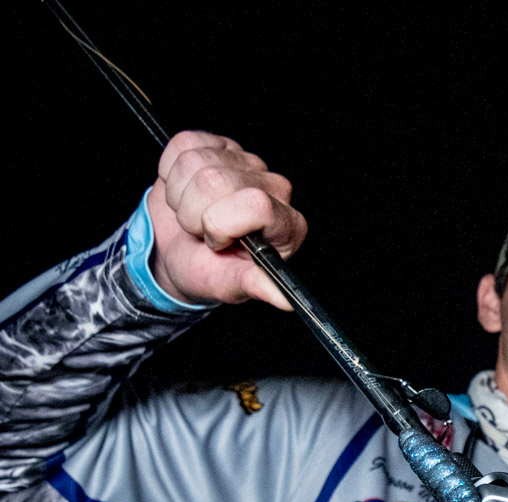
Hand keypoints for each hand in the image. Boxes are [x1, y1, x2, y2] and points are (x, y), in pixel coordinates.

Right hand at [146, 130, 307, 309]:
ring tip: (194, 214)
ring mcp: (247, 162)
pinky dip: (171, 172)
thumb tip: (287, 301)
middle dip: (195, 214)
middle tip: (203, 231)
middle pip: (215, 181)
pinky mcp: (218, 144)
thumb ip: (256, 285)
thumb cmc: (208, 268)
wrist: (178, 252)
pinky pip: (183, 145)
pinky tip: (186, 191)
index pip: (255, 204)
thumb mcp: (228, 284)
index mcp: (286, 224)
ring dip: (181, 197)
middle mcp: (274, 188)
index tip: (217, 241)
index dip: (222, 223)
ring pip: (195, 163)